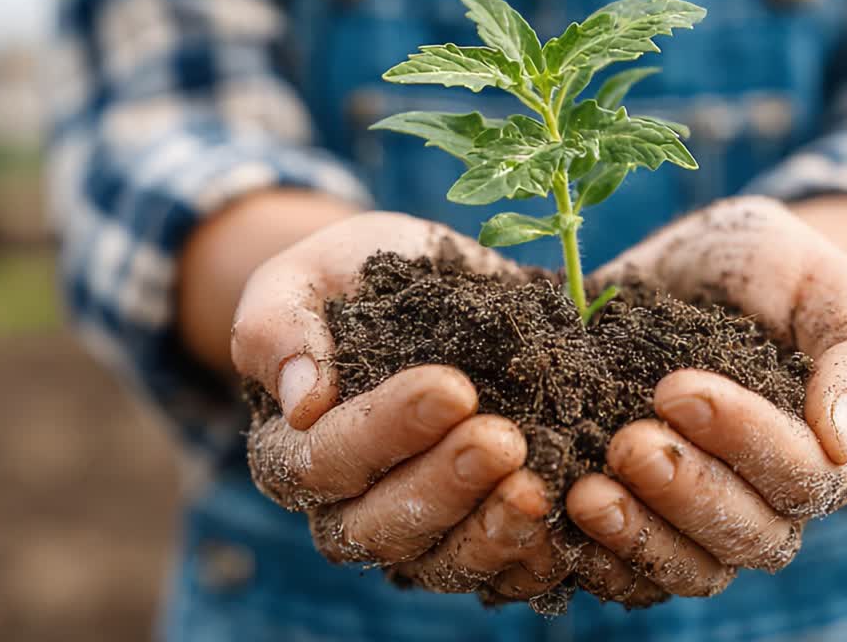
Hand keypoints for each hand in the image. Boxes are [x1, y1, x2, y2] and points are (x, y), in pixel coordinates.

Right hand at [233, 211, 568, 597]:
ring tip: (536, 488)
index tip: (453, 388)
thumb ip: (280, 325)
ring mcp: (413, 530)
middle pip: (381, 526)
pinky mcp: (473, 532)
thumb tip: (302, 401)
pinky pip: (499, 569)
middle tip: (502, 441)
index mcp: (291, 451)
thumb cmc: (353, 277)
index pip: (327, 459)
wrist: (426, 283)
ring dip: (490, 530)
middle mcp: (345, 507)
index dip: (388, 430)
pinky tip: (566, 517)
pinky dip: (533, 553)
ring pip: (440, 560)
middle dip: (445, 486)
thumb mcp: (306, 276)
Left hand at [567, 196, 846, 600]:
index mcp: (829, 450)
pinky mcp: (649, 518)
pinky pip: (636, 574)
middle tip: (627, 442)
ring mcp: (708, 515)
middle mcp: (773, 499)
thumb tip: (844, 440)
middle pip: (750, 536)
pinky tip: (561, 520)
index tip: (675, 387)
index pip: (804, 476)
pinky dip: (600, 559)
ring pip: (695, 566)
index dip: (742, 440)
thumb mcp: (828, 284)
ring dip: (640, 537)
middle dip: (685, 492)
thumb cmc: (774, 268)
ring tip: (586, 494)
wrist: (698, 261)